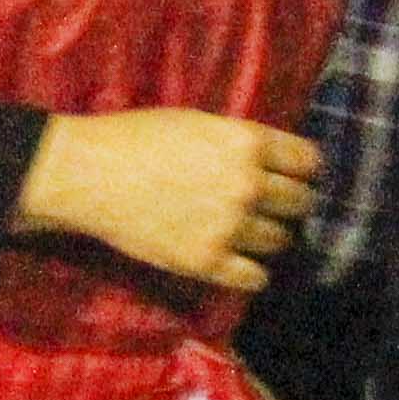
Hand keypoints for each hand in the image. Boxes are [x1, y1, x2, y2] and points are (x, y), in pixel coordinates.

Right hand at [15, 110, 322, 293]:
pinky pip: (256, 277)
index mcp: (248, 143)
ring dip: (268, 237)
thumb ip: (241, 142)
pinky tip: (237, 261)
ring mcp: (230, 226)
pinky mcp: (207, 261)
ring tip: (245, 232)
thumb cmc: (138, 138)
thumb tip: (274, 161)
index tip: (290, 176)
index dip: (301, 169)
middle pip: (301, 203)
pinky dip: (251, 271)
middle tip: (267, 207)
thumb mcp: (199, 122)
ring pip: (281, 240)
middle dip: (288, 204)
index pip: (309, 162)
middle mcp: (248, 185)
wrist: (89, 174)